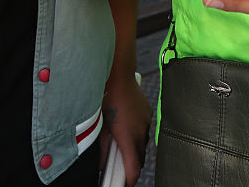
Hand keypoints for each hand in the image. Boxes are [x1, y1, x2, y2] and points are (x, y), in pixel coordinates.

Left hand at [101, 71, 149, 185]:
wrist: (119, 74)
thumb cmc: (107, 97)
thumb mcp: (100, 126)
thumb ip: (103, 148)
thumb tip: (103, 164)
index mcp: (128, 137)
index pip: (134, 168)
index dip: (129, 180)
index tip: (124, 184)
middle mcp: (140, 131)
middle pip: (139, 158)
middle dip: (131, 165)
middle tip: (119, 168)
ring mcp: (146, 122)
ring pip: (143, 144)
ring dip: (134, 149)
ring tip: (122, 145)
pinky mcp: (148, 113)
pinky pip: (144, 129)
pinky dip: (137, 134)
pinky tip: (126, 127)